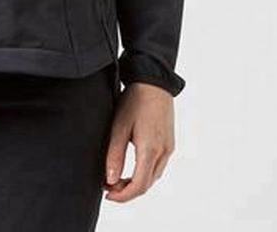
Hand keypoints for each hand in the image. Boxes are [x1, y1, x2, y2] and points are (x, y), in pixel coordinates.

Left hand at [102, 82, 174, 202]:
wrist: (154, 81)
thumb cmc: (135, 100)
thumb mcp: (119, 126)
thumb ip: (114, 155)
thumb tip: (110, 180)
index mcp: (150, 150)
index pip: (139, 185)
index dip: (123, 195)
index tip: (107, 194)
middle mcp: (163, 152)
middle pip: (147, 184)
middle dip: (127, 190)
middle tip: (108, 185)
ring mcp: (168, 147)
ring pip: (153, 176)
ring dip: (136, 182)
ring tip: (116, 177)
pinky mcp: (169, 142)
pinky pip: (158, 166)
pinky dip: (144, 172)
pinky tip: (131, 167)